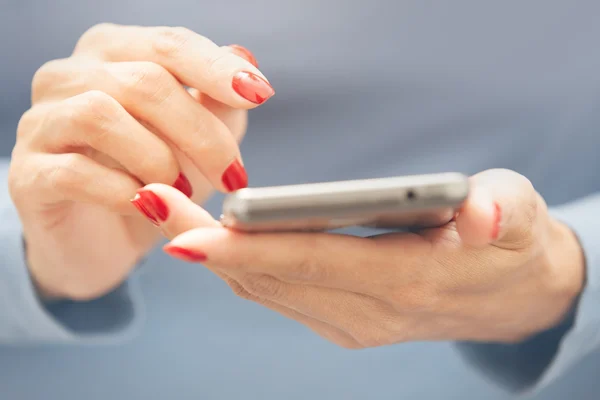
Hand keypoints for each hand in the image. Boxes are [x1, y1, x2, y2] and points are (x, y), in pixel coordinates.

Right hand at [9, 23, 273, 299]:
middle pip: (143, 81)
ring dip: (158, 159)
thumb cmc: (156, 176)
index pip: (170, 44)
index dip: (218, 69)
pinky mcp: (28, 174)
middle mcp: (70, 76)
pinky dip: (122, 191)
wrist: (106, 238)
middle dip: (201, 132)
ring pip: (99, 114)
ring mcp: (41, 122)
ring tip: (185, 192)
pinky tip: (149, 207)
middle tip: (235, 176)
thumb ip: (217, 97)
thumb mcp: (198, 137)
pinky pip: (74, 170)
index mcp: (114, 54)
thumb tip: (245, 55)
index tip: (261, 96)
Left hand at [140, 169, 583, 346]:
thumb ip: (502, 212)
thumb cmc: (514, 243)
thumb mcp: (521, 216)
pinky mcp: (348, 323)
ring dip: (216, 255)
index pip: (317, 261)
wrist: (517, 298)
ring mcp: (356, 325)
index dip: (253, 247)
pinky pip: (281, 296)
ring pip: (269, 290)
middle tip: (153, 201)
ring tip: (170, 214)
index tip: (192, 232)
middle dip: (208, 243)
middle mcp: (374, 313)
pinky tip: (216, 242)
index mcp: (412, 280)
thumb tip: (481, 214)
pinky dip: (243, 268)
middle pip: (276, 276)